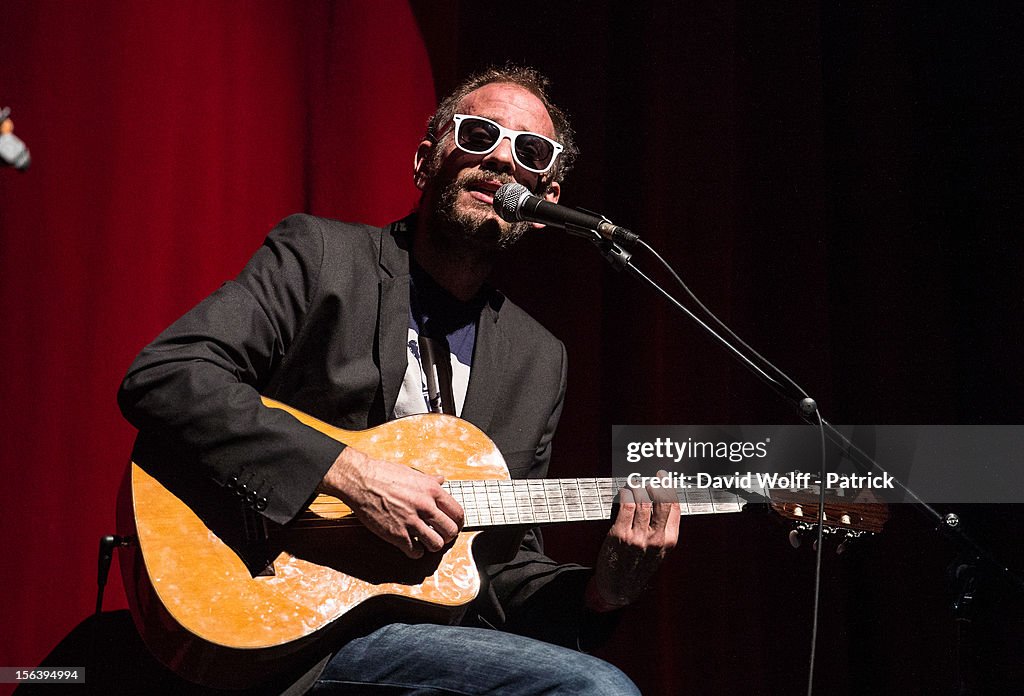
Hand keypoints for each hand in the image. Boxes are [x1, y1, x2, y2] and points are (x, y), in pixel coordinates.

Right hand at [320, 446, 463, 558]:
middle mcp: (425, 506)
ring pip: (436, 544)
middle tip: (442, 536)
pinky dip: (416, 553)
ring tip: (427, 543)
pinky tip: (412, 547)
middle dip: (448, 536)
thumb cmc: (384, 474)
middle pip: (450, 531)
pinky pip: (416, 552)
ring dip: (433, 546)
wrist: (361, 481)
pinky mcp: (397, 534)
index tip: (453, 525)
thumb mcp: (412, 473)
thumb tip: (441, 479)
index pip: (457, 512)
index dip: (458, 522)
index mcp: (431, 490)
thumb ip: (429, 480)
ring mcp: (411, 521)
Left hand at [587, 471, 679, 610]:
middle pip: (662, 502)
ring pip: (643, 502)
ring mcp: (638, 536)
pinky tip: (625, 492)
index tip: (665, 480)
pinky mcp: (620, 534)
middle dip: (659, 485)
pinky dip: (626, 495)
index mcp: (669, 540)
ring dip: (639, 488)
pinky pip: (626, 506)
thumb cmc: (639, 568)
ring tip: (636, 482)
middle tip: (655, 476)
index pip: (674, 508)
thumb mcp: (659, 552)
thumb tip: (664, 503)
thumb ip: (663, 530)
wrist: (620, 588)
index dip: (670, 490)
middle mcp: (656, 538)